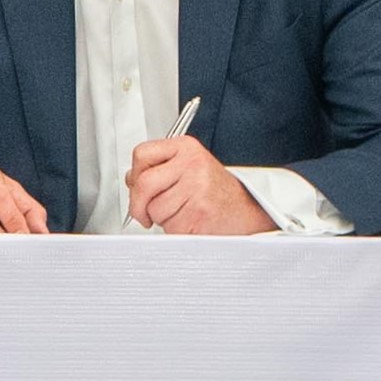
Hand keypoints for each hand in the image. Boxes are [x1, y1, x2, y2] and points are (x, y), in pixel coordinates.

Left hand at [124, 136, 273, 234]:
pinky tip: (191, 223)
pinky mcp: (200, 213)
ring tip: (182, 214)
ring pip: (155, 210)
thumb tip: (131, 180)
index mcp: (186, 148)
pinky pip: (170, 228)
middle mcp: (192, 164)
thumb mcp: (190, 167)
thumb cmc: (218, 191)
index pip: (141, 154)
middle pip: (143, 184)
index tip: (136, 186)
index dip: (134, 175)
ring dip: (163, 220)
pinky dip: (176, 232)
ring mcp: (197, 188)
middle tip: (144, 214)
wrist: (249, 208)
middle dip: (138, 205)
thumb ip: (160, 169)